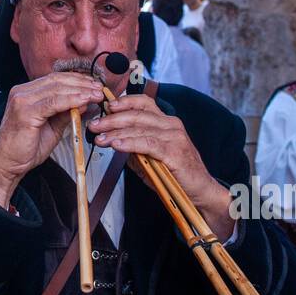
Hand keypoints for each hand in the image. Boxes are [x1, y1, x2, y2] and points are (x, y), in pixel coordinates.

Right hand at [0, 72, 104, 208]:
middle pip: (57, 80)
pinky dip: (71, 100)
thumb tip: (86, 101)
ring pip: (57, 88)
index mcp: (27, 92)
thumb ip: (66, 113)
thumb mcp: (52, 127)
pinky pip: (53, 102)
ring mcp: (21, 100)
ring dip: (80, 90)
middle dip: (82, 83)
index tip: (95, 85)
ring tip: (97, 94)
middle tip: (100, 89)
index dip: (78, 80)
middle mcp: (22, 92)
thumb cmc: (27, 148)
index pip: (56, 79)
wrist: (8, 164)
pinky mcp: (24, 112)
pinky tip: (84, 101)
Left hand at [88, 94, 233, 238]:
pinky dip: (129, 143)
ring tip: (100, 138)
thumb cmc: (175, 174)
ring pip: (139, 128)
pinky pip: (147, 144)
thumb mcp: (150, 157)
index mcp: (166, 122)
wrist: (200, 191)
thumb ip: (134, 147)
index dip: (123, 102)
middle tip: (94, 125)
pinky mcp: (174, 152)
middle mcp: (171, 125)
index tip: (105, 106)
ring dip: (116, 132)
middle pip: (136, 115)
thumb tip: (112, 139)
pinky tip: (116, 145)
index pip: (143, 103)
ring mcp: (174, 137)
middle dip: (112, 119)